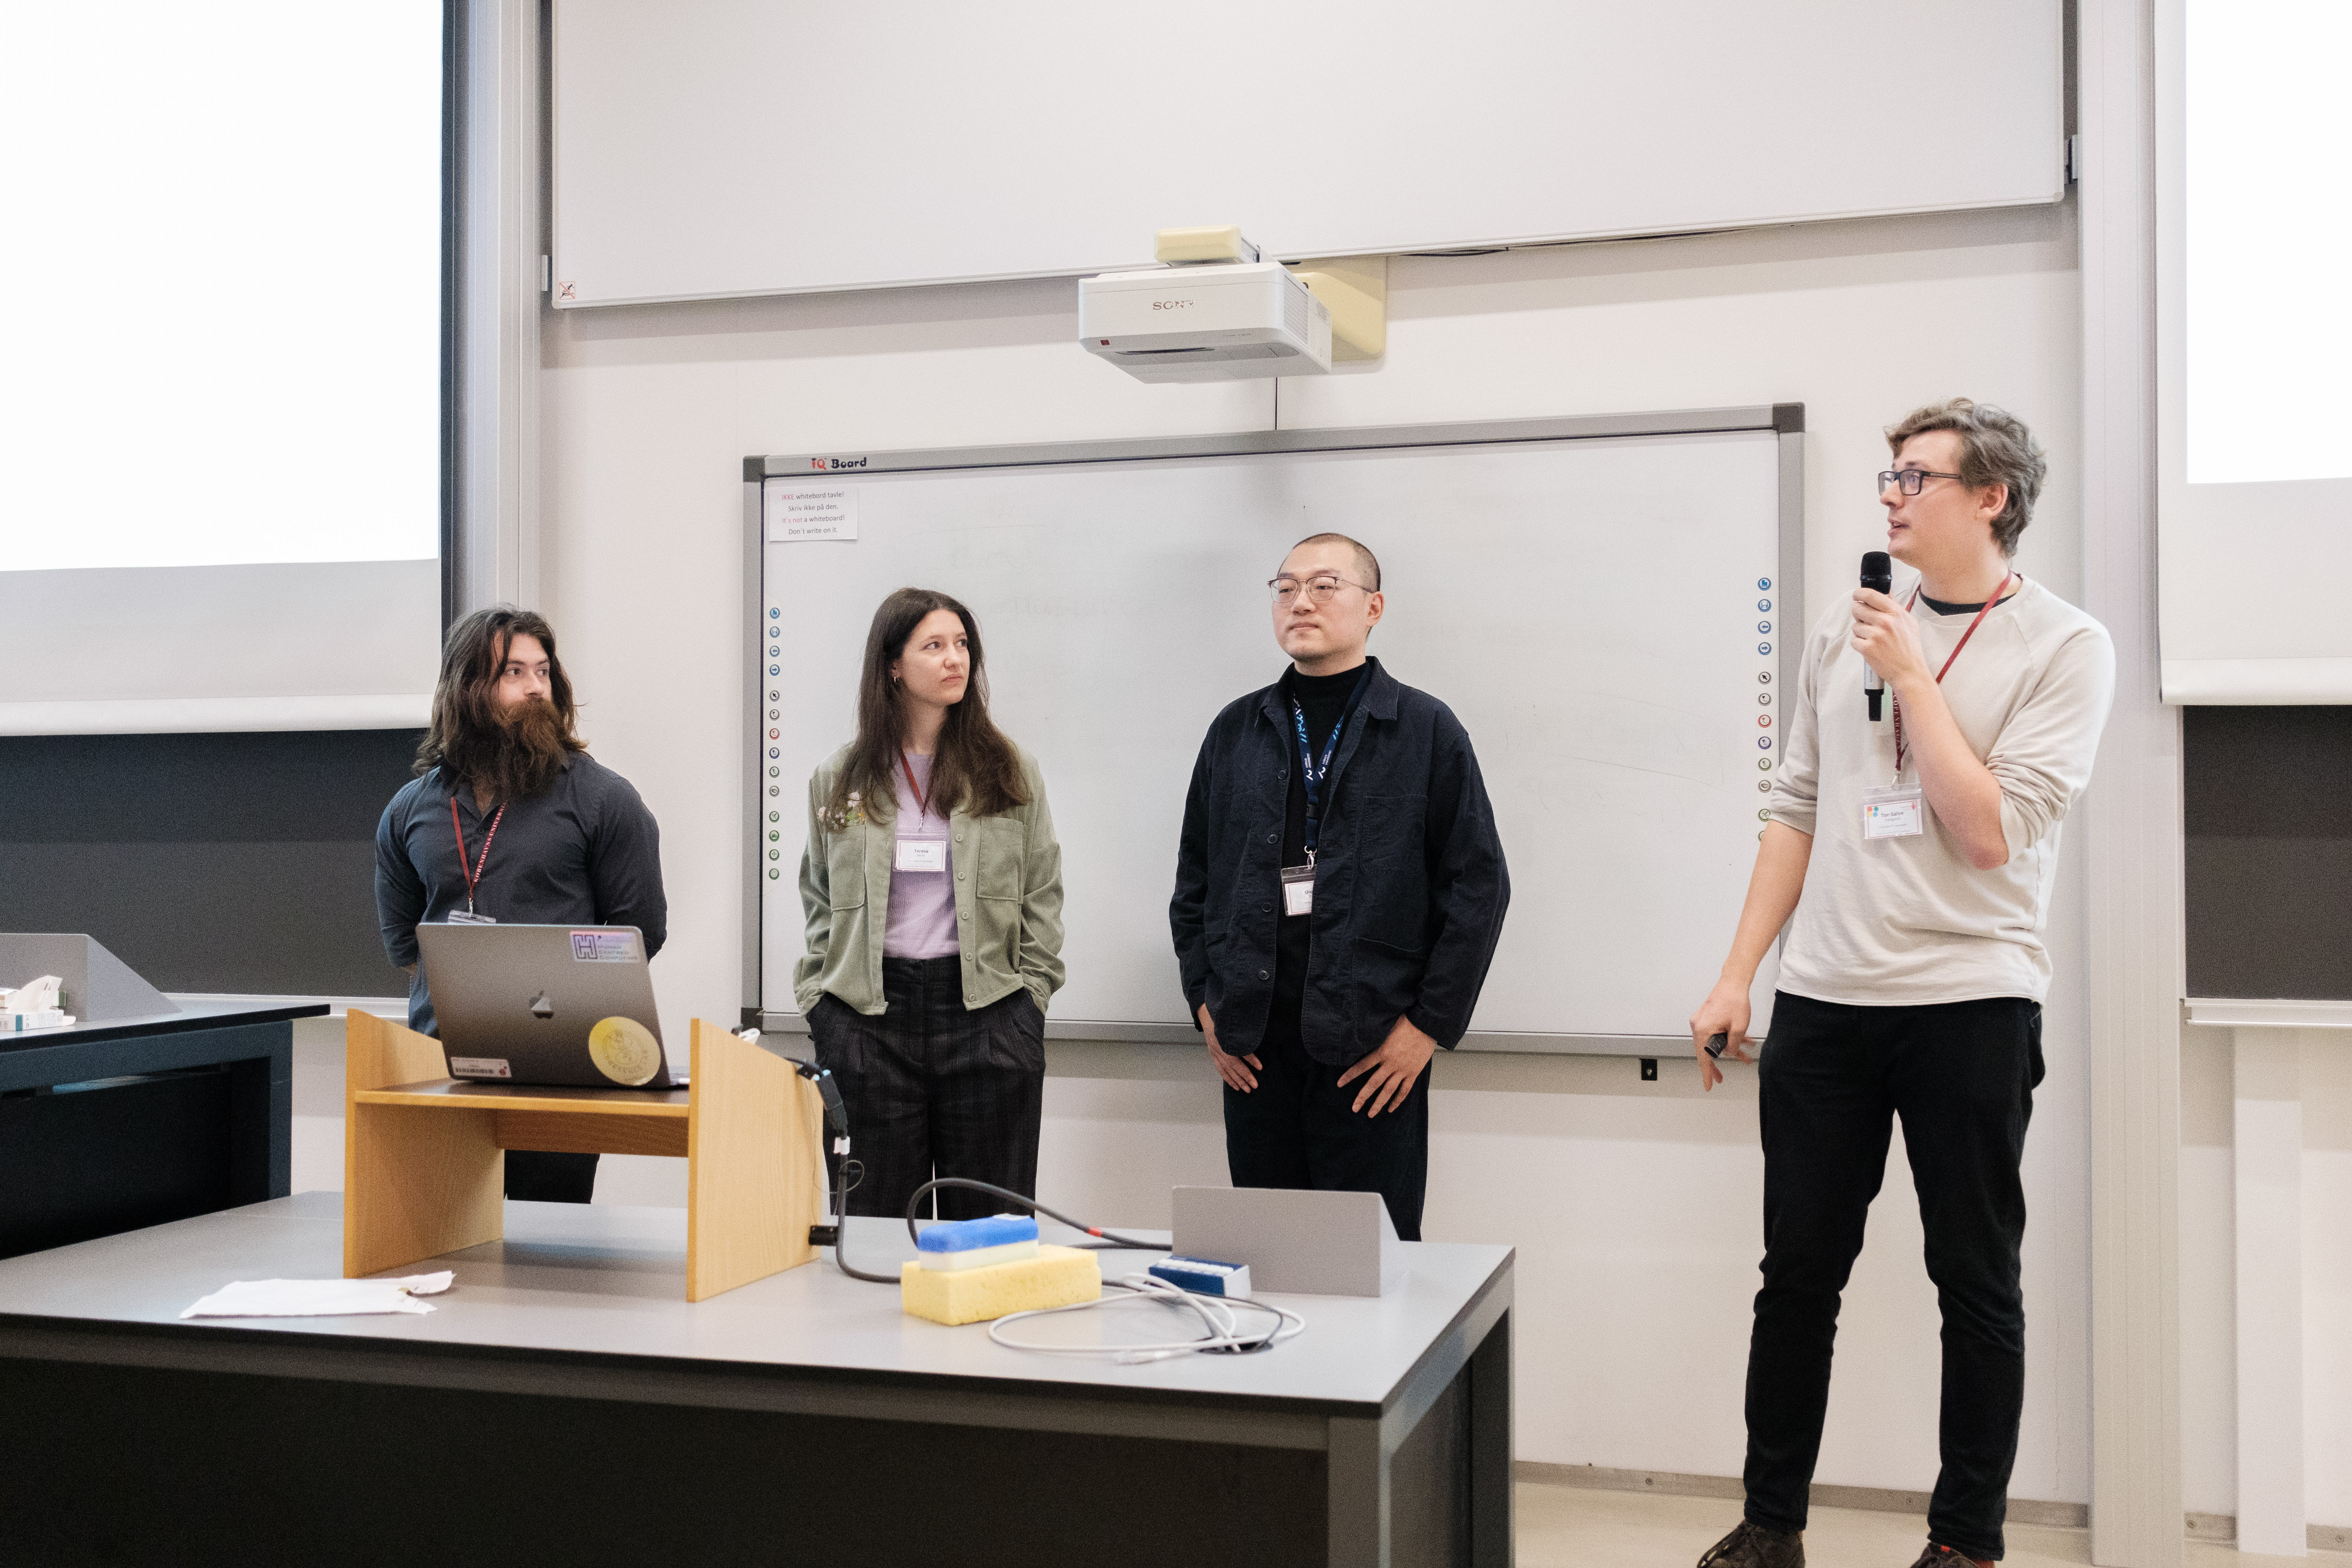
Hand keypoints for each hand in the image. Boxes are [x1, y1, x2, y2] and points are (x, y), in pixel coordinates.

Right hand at [1202, 1004, 1261, 1091]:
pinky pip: (1220, 1069)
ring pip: (1226, 1070)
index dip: (1251, 1061)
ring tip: (1245, 1089)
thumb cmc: (1222, 1019)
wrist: (1208, 1015)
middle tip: (1254, 1086)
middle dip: (1244, 1077)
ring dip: (1236, 1081)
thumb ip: (1243, 1037)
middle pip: (1233, 1066)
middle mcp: (1219, 1049)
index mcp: (1225, 1042)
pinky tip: (1234, 1084)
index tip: (1260, 1067)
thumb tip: (1254, 1045)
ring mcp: (1215, 1053)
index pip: (1239, 1054)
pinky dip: (1227, 1078)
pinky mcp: (1213, 1054)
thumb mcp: (1234, 1026)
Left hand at [1336, 1015, 1437, 1116]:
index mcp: (1382, 1051)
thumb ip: (1374, 1034)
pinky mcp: (1413, 1073)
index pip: (1362, 1066)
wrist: (1427, 1024)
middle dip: (1363, 1097)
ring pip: (1388, 1091)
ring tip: (1371, 1114)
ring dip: (1379, 1103)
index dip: (1350, 1076)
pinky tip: (1391, 1108)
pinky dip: (1398, 1100)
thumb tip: (1361, 1032)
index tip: (1340, 1084)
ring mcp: (1403, 1070)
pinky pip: (1404, 1090)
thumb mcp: (1386, 1026)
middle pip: (1374, 1084)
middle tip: (1354, 1108)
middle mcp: (1391, 1064)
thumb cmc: (1407, 1022)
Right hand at [1689, 977, 1754, 1091]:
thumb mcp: (1738, 1028)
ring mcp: (1700, 1021)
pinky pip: (1714, 1033)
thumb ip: (1732, 1045)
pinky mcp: (1706, 1017)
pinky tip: (1741, 1041)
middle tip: (1720, 1078)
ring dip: (1726, 1050)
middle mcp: (1698, 1026)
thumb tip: (1728, 1054)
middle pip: (1704, 1052)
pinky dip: (1725, 1039)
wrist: (1733, 983)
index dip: (1706, 1074)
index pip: (1703, 1058)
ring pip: (1712, 1042)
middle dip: (1715, 1065)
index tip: (1708, 1085)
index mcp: (1703, 1030)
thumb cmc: (1735, 1001)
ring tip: (1741, 1057)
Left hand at [1851, 587, 1928, 690]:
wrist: (1909, 671)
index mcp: (1895, 613)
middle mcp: (1885, 622)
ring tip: (1874, 639)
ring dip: (1861, 632)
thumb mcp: (1908, 622)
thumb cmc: (1909, 648)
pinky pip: (1854, 641)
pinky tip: (1872, 648)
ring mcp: (1876, 635)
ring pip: (1855, 626)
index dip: (1859, 593)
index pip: (1871, 594)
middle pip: (1857, 608)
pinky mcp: (1867, 648)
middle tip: (1866, 622)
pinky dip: (1860, 645)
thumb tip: (1886, 591)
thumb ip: (1895, 605)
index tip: (1857, 595)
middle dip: (1859, 614)